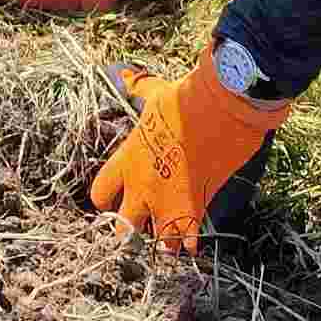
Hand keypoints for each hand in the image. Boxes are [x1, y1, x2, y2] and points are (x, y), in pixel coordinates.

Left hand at [90, 48, 295, 250]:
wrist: (219, 107)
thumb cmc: (185, 97)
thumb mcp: (154, 92)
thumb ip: (137, 90)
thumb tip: (126, 76)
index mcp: (127, 160)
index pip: (100, 194)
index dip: (108, 199)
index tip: (119, 198)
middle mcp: (141, 187)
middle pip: (123, 229)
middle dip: (133, 229)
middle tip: (147, 222)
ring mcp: (167, 202)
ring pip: (156, 243)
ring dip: (164, 241)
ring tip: (172, 236)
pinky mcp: (195, 210)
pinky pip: (187, 243)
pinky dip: (191, 244)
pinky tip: (194, 241)